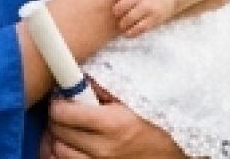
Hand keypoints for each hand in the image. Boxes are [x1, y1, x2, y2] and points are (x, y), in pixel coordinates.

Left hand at [45, 84, 184, 158]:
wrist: (172, 151)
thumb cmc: (156, 121)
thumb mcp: (134, 98)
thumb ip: (105, 87)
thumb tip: (78, 78)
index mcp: (113, 124)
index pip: (64, 113)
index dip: (59, 102)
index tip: (63, 98)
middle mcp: (104, 149)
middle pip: (57, 132)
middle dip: (58, 117)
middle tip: (67, 109)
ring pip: (58, 151)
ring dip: (60, 137)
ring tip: (72, 127)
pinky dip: (64, 154)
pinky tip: (73, 144)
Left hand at [110, 0, 175, 36]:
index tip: (118, 0)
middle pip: (118, 9)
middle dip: (117, 12)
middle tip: (120, 13)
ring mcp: (149, 8)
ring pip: (127, 21)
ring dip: (122, 24)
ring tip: (124, 23)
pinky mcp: (155, 19)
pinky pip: (139, 29)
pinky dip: (131, 33)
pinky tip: (129, 31)